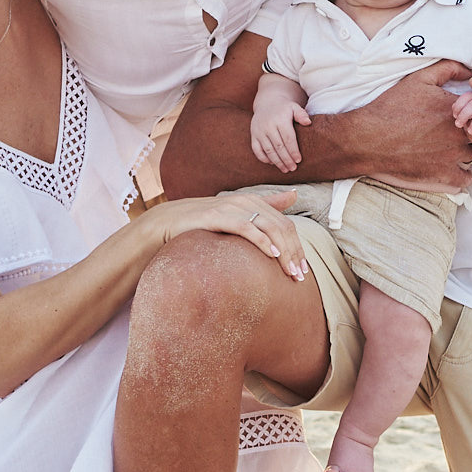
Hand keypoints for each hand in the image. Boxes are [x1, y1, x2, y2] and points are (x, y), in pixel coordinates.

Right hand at [152, 188, 309, 281]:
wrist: (169, 222)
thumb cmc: (204, 223)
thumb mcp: (237, 215)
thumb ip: (267, 204)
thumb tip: (294, 195)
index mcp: (253, 201)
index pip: (285, 224)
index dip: (298, 247)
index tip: (303, 270)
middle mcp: (246, 201)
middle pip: (282, 227)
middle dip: (294, 253)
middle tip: (299, 276)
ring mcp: (232, 207)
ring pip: (269, 227)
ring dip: (284, 251)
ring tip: (289, 271)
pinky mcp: (218, 215)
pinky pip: (247, 227)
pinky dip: (262, 241)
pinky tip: (272, 254)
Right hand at [250, 100, 310, 170]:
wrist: (267, 103)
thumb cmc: (284, 109)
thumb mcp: (294, 107)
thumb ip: (301, 114)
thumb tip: (308, 122)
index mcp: (280, 119)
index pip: (288, 139)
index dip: (293, 151)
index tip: (298, 160)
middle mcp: (268, 126)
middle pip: (278, 146)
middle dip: (286, 159)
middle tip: (293, 168)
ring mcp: (259, 131)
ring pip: (268, 150)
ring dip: (277, 162)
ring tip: (285, 169)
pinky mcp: (253, 135)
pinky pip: (257, 150)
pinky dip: (264, 158)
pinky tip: (273, 163)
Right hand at [344, 60, 471, 190]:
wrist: (369, 138)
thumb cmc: (392, 106)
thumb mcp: (420, 78)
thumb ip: (449, 68)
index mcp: (458, 109)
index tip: (470, 112)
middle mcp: (461, 133)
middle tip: (462, 129)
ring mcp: (454, 156)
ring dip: (469, 152)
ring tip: (452, 146)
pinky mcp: (444, 176)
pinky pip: (466, 179)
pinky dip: (461, 173)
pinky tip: (449, 165)